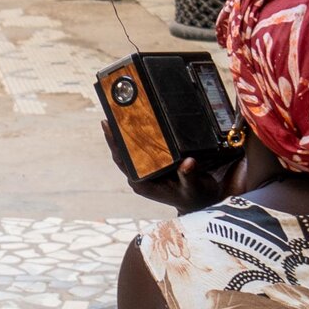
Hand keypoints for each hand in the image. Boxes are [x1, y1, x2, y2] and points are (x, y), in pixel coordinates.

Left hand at [98, 119, 240, 213]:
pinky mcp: (153, 161)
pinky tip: (137, 116)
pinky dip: (138, 131)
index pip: (122, 160)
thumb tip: (188, 162)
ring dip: (125, 129)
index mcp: (143, 183)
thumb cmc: (194, 196)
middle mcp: (140, 175)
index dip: (114, 143)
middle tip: (112, 109)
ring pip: (130, 146)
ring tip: (120, 108)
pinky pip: (141, 144)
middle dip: (116, 130)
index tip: (108, 125)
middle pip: (122, 150)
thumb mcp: (193, 188)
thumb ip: (189, 176)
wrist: (200, 200)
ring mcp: (145, 168)